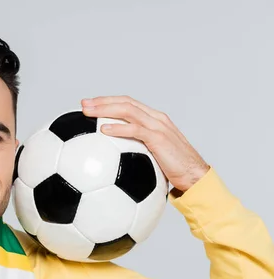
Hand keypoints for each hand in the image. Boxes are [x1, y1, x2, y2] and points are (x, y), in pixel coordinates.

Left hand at [81, 96, 209, 192]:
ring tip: (88, 112)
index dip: (108, 101)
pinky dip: (118, 129)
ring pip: (128, 111)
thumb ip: (135, 150)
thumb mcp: (151, 156)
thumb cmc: (172, 170)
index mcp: (154, 120)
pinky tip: (103, 130)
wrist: (195, 176)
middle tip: (83, 104)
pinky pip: (136, 130)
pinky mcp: (159, 139)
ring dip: (105, 109)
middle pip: (126, 102)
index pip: (128, 104)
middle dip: (102, 101)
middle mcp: (156, 119)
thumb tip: (112, 158)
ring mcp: (158, 127)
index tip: (90, 105)